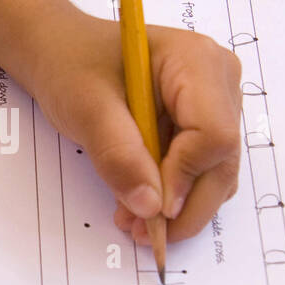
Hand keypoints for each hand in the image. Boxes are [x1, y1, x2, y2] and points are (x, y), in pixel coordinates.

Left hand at [27, 13, 241, 242]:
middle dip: (182, 205)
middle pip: (221, 161)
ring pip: (214, 174)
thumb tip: (151, 207)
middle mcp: (219, 82)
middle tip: (140, 232)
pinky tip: (139, 205)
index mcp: (197, 61)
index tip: (151, 209)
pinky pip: (199, 172)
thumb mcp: (87, 107)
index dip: (185, 178)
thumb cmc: (74, 65)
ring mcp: (216, 105)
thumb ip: (119, 156)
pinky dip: (172, 196)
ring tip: (132, 221)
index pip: (214, 134)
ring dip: (177, 207)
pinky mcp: (203, 127)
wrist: (63, 53)